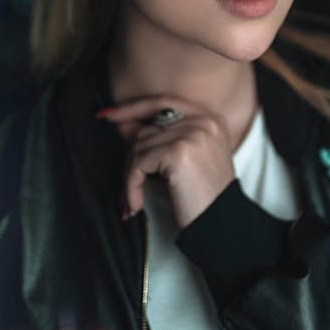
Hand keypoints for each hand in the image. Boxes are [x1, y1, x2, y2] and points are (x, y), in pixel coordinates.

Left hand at [97, 96, 235, 229]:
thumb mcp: (186, 161)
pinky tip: (135, 204)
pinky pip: (139, 164)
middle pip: (148, 128)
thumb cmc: (204, 199)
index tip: (109, 115)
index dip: (134, 108)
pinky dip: (131, 186)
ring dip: (131, 176)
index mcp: (210, 119)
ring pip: (139, 146)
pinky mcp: (178, 152)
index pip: (163, 102)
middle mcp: (203, 121)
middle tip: (126, 183)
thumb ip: (160, 138)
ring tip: (133, 199)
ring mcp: (192, 134)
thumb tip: (122, 124)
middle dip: (131, 156)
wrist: (220, 227)